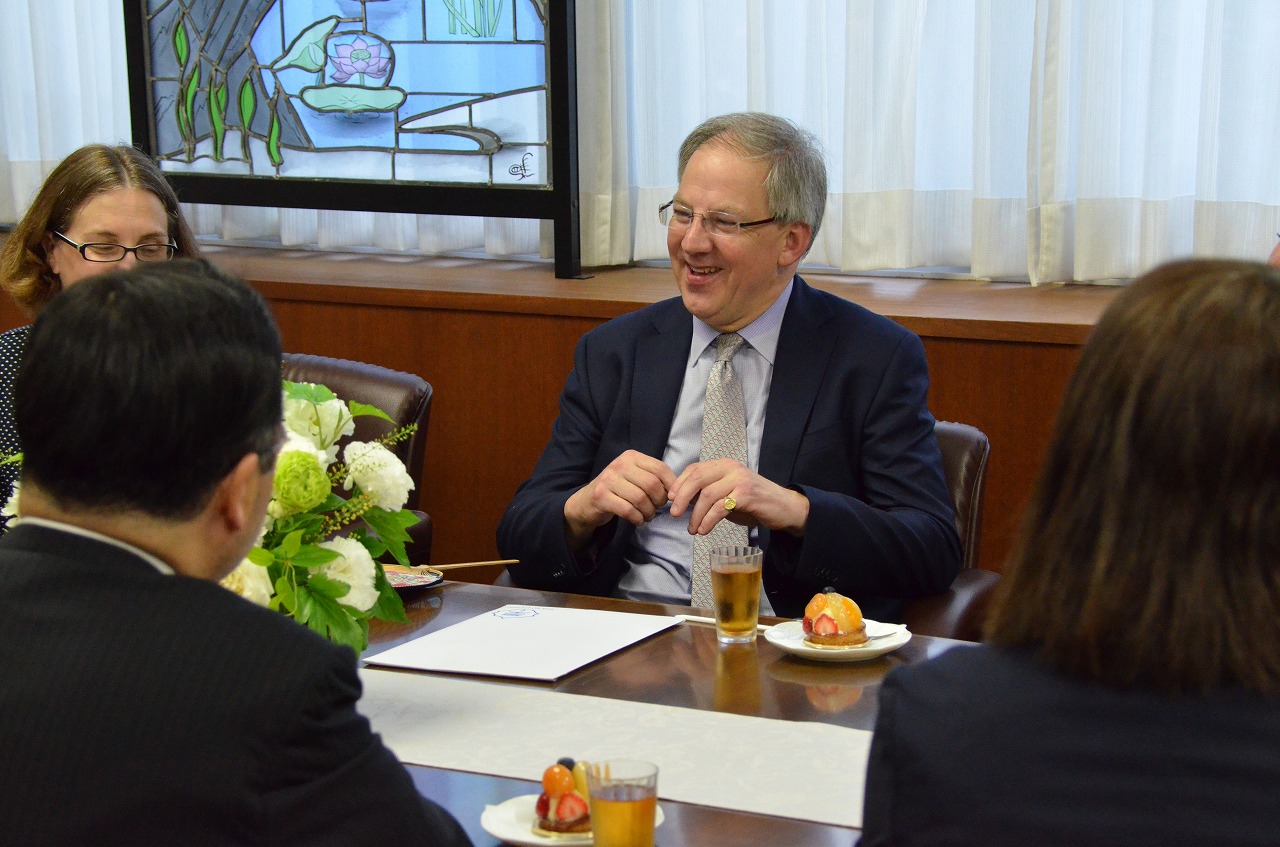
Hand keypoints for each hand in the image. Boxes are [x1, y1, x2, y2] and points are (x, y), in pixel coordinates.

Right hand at [563, 450, 676, 546]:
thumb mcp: (634, 477)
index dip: (671, 485)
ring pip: (641, 499)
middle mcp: (619, 464)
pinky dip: (638, 519)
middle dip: (660, 501)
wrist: (587, 502)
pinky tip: (637, 520)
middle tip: (657, 509)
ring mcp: (608, 480)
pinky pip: (628, 510)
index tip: (671, 498)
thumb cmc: (617, 490)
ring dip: (649, 512)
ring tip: (647, 516)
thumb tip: (678, 489)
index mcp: (631, 456)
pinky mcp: (601, 496)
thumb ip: (653, 477)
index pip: (660, 468)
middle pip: (652, 484)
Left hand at [668, 458, 809, 536]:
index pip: (694, 469)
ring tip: (692, 529)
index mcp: (724, 465)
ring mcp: (739, 479)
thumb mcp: (728, 494)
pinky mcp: (747, 494)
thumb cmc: (754, 503)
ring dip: (696, 515)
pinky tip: (704, 530)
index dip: (679, 484)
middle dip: (681, 497)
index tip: (670, 499)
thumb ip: (708, 494)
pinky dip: (708, 520)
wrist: (784, 508)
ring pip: (707, 495)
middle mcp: (731, 468)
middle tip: (674, 514)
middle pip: (697, 478)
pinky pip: (720, 507)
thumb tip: (682, 501)